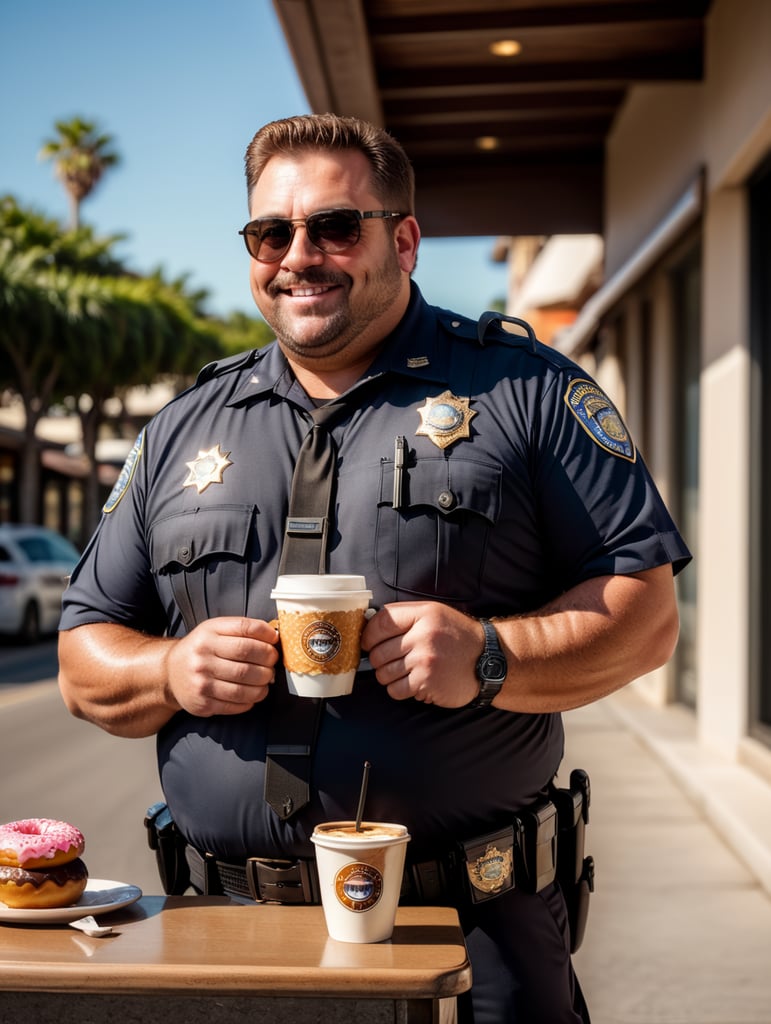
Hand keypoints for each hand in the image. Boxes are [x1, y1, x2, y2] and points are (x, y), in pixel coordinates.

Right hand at [164, 617, 278, 716]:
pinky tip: (252, 694)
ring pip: (244, 687)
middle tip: (272, 665)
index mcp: (208, 634)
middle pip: (247, 660)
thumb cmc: (201, 649)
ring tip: (265, 681)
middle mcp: (202, 657)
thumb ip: (242, 629)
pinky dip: (251, 700)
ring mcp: (201, 682)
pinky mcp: (203, 704)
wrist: (169, 673)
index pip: (245, 630)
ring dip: (263, 685)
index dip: (266, 636)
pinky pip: (236, 705)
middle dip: (268, 663)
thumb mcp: (215, 630)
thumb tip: (273, 635)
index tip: (275, 641)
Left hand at [362, 602, 481, 706]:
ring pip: (383, 674)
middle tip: (390, 661)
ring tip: (404, 672)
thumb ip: (405, 616)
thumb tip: (370, 627)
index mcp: (423, 615)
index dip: (368, 635)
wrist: (488, 660)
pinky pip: (395, 690)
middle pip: (378, 652)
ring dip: (388, 676)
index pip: (381, 623)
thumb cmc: (457, 637)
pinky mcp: (426, 682)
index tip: (368, 643)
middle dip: (379, 660)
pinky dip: (399, 689)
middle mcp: (423, 636)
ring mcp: (424, 661)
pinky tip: (413, 682)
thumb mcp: (435, 614)